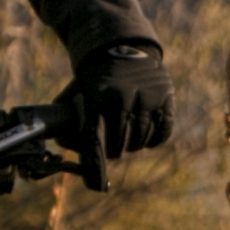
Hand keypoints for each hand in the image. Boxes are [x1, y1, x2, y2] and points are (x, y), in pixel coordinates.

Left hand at [56, 44, 175, 176]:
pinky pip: (162, 132)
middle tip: (114, 145)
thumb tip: (62, 144)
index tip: (96, 182)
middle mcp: (123, 96)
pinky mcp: (167, 96)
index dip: (96, 162)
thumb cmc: (95, 78)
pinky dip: (155, 137)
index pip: (95, 139)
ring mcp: (147, 96)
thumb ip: (66, 118)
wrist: (123, 47)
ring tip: (129, 135)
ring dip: (135, 144)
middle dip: (115, 149)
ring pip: (141, 141)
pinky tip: (147, 131)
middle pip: (120, 146)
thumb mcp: (77, 90)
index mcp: (97, 97)